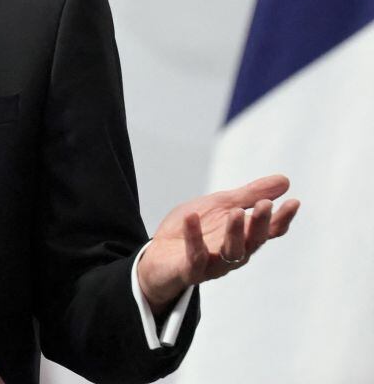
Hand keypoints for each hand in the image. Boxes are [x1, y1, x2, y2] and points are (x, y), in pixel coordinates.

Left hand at [137, 174, 299, 311]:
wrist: (159, 253)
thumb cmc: (194, 229)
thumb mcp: (221, 205)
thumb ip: (249, 195)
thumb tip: (285, 180)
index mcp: (243, 237)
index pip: (269, 230)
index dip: (282, 218)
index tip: (293, 201)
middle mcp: (234, 253)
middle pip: (253, 241)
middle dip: (260, 224)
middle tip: (265, 204)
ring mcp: (213, 265)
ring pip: (231, 253)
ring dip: (235, 233)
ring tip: (235, 212)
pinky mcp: (190, 270)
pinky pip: (195, 257)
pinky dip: (194, 237)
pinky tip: (192, 217)